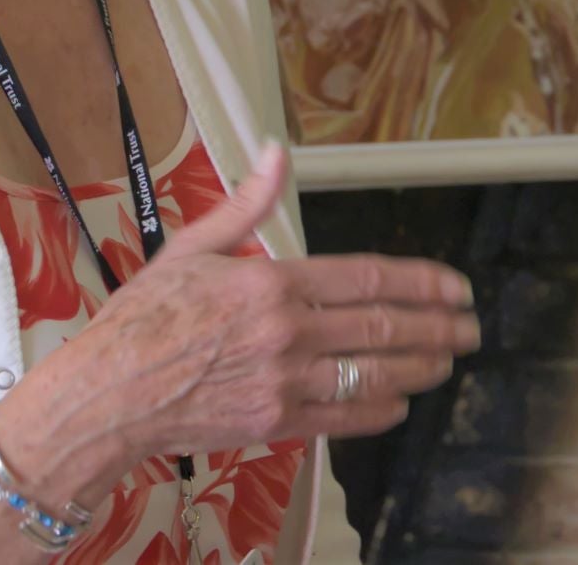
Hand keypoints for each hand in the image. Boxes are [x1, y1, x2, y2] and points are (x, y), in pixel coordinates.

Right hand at [0, 145, 479, 499]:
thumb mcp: (192, 248)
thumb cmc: (143, 319)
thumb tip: (275, 153)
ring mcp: (285, 383)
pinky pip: (345, 418)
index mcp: (272, 282)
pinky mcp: (275, 425)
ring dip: (420, 367)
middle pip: (385, 328)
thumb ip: (246, 203)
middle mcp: (287, 333)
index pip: (369, 278)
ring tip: (447, 361)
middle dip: (438, 327)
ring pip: (375, 375)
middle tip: (471, 327)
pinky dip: (380, 409)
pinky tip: (400, 401)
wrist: (107, 394)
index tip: (456, 287)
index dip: (423, 283)